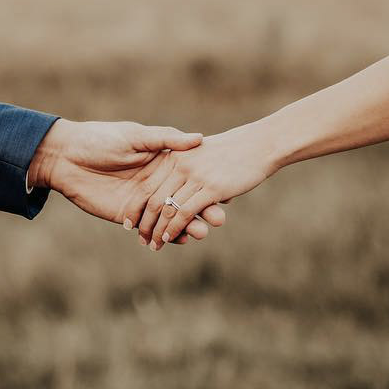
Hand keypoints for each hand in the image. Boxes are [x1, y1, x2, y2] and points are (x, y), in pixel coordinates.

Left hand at [28, 119, 226, 242]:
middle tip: (218, 221)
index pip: (190, 177)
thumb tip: (197, 138)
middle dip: (202, 211)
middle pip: (184, 199)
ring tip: (202, 234)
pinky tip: (179, 241)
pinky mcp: (128, 215)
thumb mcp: (135, 136)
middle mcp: (155, 182)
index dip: (206, 186)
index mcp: (161, 160)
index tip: (225, 195)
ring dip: (187, 227)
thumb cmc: (101, 139)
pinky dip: (165, 235)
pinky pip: (151, 228)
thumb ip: (165, 140)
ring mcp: (142, 200)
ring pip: (170, 217)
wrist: (66, 156)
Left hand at [135, 122, 274, 248]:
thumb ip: (181, 167)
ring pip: (167, 208)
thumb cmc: (231, 150)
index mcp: (173, 155)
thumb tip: (172, 189)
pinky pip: (185, 212)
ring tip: (153, 245)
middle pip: (153, 199)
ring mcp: (195, 176)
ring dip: (157, 230)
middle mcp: (179, 165)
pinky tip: (169, 238)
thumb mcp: (199, 152)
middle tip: (142, 240)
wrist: (258, 143)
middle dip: (144, 222)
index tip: (130, 222)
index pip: (147, 184)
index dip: (137, 205)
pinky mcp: (211, 188)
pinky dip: (174, 228)